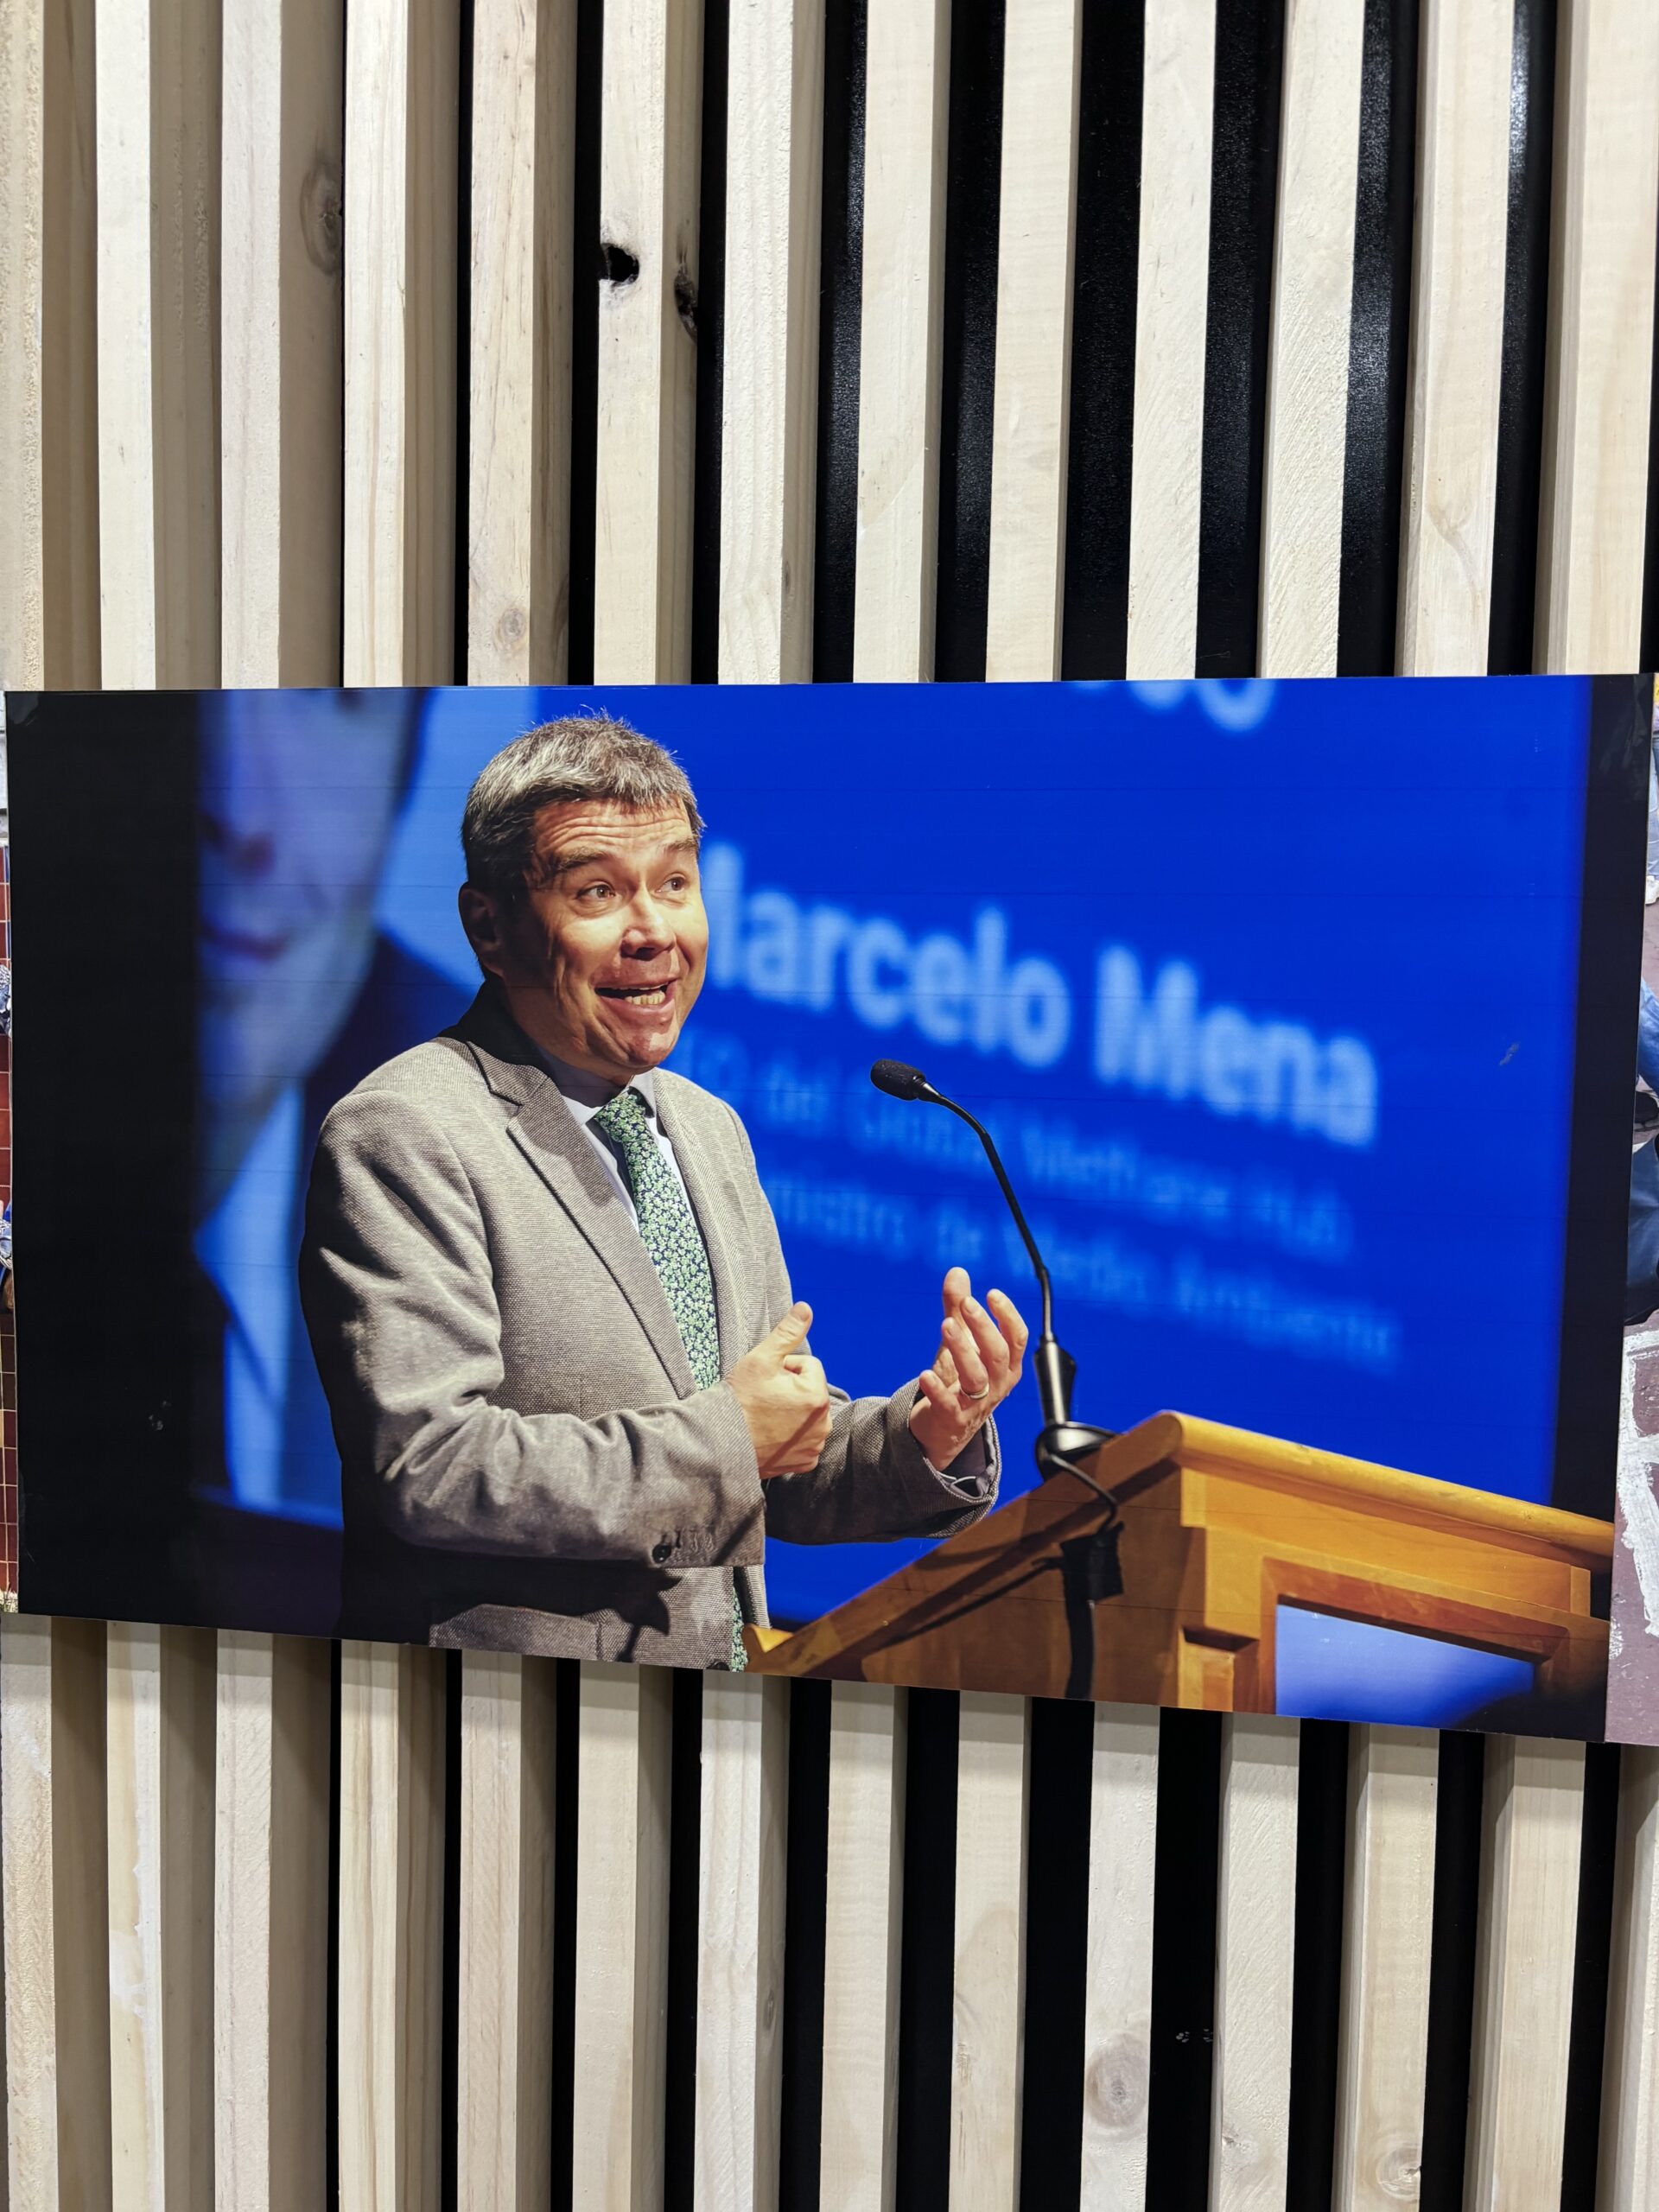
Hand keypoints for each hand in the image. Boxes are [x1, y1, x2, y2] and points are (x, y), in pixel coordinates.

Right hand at [728, 1302, 832, 1479]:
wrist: (719, 1444)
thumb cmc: (739, 1399)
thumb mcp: (761, 1360)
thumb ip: (787, 1333)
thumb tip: (806, 1308)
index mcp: (816, 1395)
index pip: (808, 1366)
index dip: (785, 1368)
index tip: (764, 1380)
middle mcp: (823, 1424)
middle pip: (809, 1391)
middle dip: (790, 1390)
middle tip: (763, 1399)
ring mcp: (814, 1445)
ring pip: (808, 1415)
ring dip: (792, 1412)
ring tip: (765, 1417)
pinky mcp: (805, 1462)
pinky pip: (805, 1439)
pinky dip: (792, 1436)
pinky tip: (771, 1436)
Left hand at [908, 1267, 1027, 1469]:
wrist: (943, 1428)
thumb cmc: (957, 1380)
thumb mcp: (960, 1343)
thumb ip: (958, 1309)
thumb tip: (957, 1271)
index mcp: (1006, 1366)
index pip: (1017, 1339)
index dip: (1008, 1316)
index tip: (991, 1293)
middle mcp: (997, 1385)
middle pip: (998, 1355)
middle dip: (984, 1327)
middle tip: (967, 1303)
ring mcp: (977, 1404)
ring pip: (976, 1377)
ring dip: (962, 1349)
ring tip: (945, 1324)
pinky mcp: (953, 1419)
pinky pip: (948, 1404)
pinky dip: (937, 1389)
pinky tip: (925, 1373)